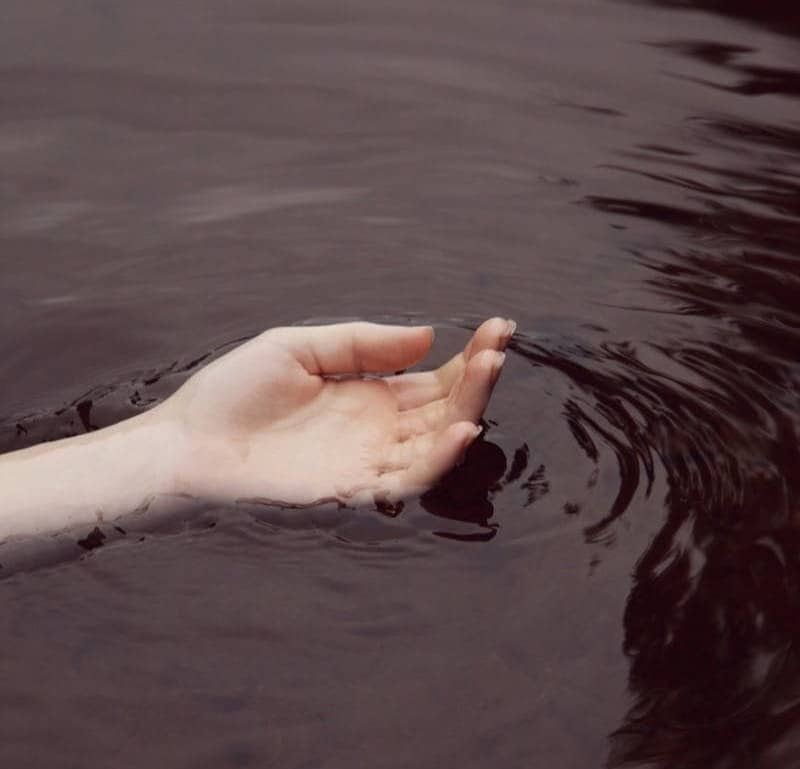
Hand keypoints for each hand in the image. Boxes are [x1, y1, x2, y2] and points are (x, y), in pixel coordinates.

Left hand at [165, 317, 514, 507]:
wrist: (188, 444)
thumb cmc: (235, 393)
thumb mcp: (299, 348)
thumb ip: (363, 344)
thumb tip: (428, 336)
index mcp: (371, 395)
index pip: (434, 377)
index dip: (467, 356)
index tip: (497, 327)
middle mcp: (379, 430)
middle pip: (444, 406)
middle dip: (477, 377)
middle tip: (500, 344)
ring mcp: (369, 460)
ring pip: (435, 441)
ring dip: (467, 409)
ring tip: (489, 369)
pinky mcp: (352, 489)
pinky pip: (407, 479)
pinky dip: (437, 459)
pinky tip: (460, 429)